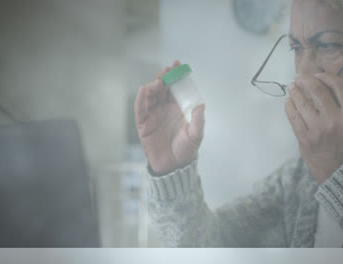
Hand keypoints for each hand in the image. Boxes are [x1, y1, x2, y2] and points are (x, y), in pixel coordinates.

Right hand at [134, 60, 205, 174]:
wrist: (174, 166)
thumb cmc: (186, 150)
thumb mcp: (196, 135)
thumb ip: (198, 121)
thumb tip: (201, 105)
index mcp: (178, 108)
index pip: (175, 88)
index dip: (176, 75)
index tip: (177, 64)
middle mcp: (164, 109)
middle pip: (161, 88)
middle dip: (163, 77)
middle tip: (166, 71)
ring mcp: (153, 115)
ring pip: (150, 95)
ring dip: (152, 86)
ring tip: (157, 83)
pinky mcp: (143, 123)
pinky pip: (140, 108)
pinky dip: (141, 98)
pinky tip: (144, 90)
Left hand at [284, 73, 342, 183]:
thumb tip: (325, 89)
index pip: (338, 86)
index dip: (326, 77)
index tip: (318, 75)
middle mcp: (335, 119)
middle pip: (317, 90)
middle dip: (306, 80)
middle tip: (299, 78)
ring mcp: (318, 130)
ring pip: (302, 103)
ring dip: (294, 92)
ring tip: (291, 87)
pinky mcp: (305, 140)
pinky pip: (293, 118)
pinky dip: (289, 107)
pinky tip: (288, 103)